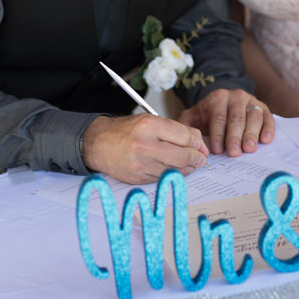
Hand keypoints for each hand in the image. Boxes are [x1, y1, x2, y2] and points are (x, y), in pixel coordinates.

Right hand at [81, 114, 208, 183]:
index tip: (200, 145)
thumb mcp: (149, 120)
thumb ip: (175, 130)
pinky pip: (164, 178)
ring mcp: (142, 164)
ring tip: (189, 163)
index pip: (185, 137)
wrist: (98, 144)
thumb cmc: (125, 131)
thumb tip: (198, 142)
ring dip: (188, 168)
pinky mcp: (139, 178)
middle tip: (201, 158)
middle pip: (184, 156)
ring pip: (176, 170)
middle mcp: (145, 145)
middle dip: (197, 158)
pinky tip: (174, 168)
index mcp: (149, 126)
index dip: (197, 142)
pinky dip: (173, 174)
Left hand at [178, 88, 274, 156]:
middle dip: (234, 137)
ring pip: (253, 116)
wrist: (226, 104)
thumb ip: (186, 125)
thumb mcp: (193, 117)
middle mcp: (235, 97)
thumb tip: (180, 139)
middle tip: (234, 153)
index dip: (217, 134)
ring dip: (251, 134)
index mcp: (217, 98)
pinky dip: (268, 128)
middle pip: (236, 118)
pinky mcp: (264, 108)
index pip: (218, 117)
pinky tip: (266, 140)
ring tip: (249, 149)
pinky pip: (268, 117)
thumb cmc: (208, 116)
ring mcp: (251, 101)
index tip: (217, 150)